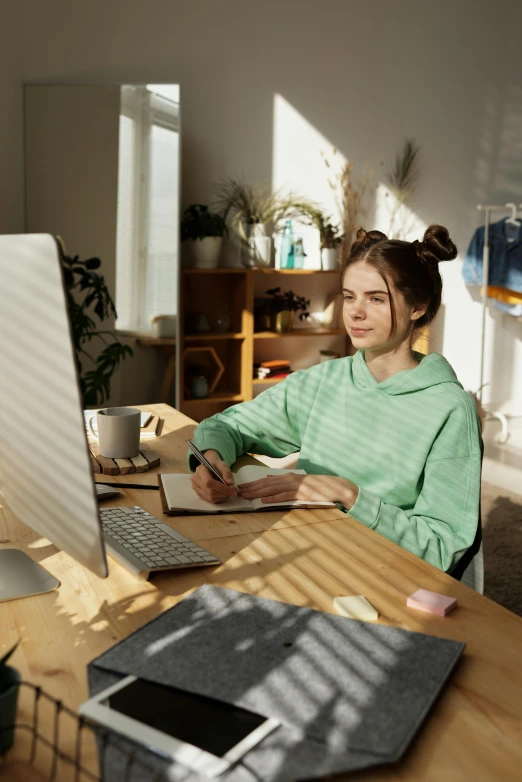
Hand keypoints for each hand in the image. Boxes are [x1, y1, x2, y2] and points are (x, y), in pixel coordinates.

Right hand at [191, 450, 237, 503]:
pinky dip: (218, 498)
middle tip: (233, 492)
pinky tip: (222, 493)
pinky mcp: (198, 494)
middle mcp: (195, 480)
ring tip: (228, 492)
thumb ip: (227, 473)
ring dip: (222, 497)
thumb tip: (231, 483)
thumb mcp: (223, 465)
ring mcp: (195, 488)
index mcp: (200, 470)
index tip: (233, 490)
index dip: (222, 488)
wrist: (208, 467)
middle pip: (210, 491)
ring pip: (210, 497)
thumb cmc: (215, 465)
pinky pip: (209, 500)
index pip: (209, 482)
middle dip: (224, 493)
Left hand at [238, 472, 357, 507]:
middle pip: (266, 484)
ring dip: (258, 493)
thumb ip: (283, 480)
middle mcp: (290, 479)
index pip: (266, 480)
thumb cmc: (317, 487)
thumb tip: (268, 477)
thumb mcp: (298, 481)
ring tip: (247, 496)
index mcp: (288, 476)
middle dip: (251, 488)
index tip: (241, 487)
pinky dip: (273, 498)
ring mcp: (296, 486)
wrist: (335, 487)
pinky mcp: (302, 493)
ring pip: (272, 489)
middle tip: (238, 492)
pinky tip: (264, 501)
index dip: (253, 483)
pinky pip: (285, 496)